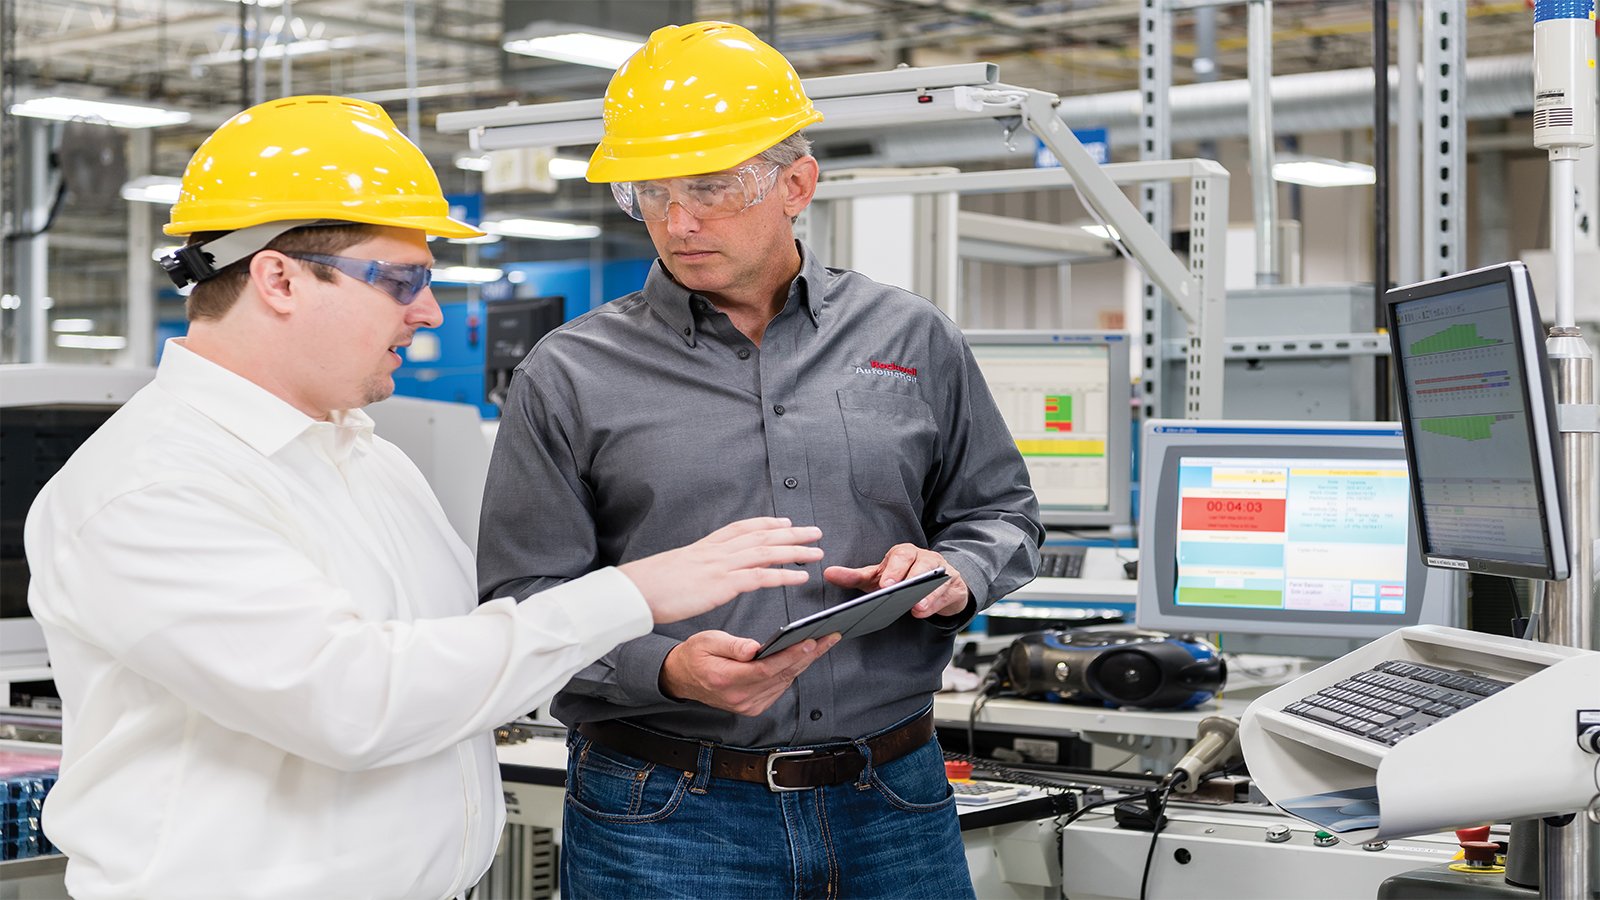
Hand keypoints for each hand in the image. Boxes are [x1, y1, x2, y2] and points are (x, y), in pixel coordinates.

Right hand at [618, 517, 822, 623]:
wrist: (634, 591)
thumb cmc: (649, 585)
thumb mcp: (675, 569)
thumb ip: (694, 568)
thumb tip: (700, 573)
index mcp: (705, 546)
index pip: (742, 528)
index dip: (766, 523)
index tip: (785, 521)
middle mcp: (716, 551)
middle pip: (761, 536)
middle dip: (791, 533)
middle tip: (814, 532)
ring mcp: (720, 566)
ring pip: (766, 552)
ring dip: (795, 551)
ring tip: (816, 551)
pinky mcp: (722, 584)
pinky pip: (761, 577)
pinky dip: (784, 575)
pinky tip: (800, 576)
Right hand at [659, 630, 841, 715]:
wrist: (681, 678)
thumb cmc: (694, 655)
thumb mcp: (707, 641)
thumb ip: (732, 645)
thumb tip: (754, 648)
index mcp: (726, 679)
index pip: (767, 668)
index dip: (791, 655)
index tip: (811, 641)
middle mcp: (739, 698)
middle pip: (782, 675)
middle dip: (809, 655)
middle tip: (829, 637)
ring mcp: (747, 705)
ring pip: (784, 682)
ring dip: (806, 662)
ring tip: (824, 642)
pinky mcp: (753, 707)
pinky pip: (779, 688)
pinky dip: (794, 671)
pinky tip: (806, 656)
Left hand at [823, 543, 969, 618]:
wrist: (939, 585)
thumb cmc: (904, 579)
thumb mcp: (879, 579)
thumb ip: (856, 577)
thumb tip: (828, 573)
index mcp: (902, 554)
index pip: (897, 556)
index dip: (891, 569)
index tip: (883, 584)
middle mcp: (921, 557)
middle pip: (915, 561)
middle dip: (903, 574)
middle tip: (892, 589)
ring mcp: (939, 570)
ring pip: (932, 576)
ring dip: (924, 592)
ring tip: (915, 606)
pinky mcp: (952, 584)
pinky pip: (945, 591)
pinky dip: (935, 602)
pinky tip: (925, 610)